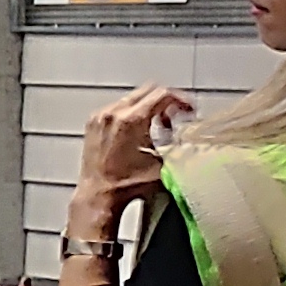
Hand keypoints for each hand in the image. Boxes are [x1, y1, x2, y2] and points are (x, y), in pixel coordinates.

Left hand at [72, 86, 195, 224]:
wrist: (98, 194)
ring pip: (132, 97)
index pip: (162, 94)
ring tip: (159, 127)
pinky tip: (140, 132)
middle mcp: (113, 113)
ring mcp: (100, 116)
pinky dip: (133, 113)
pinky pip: (118, 107)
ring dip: (150, 107)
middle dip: (166, 101)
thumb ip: (178, 146)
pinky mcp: (93, 123)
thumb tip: (193, 138)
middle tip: (176, 117)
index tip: (189, 111)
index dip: (181, 100)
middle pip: (147, 90)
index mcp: (131, 120)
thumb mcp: (163, 164)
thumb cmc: (127, 184)